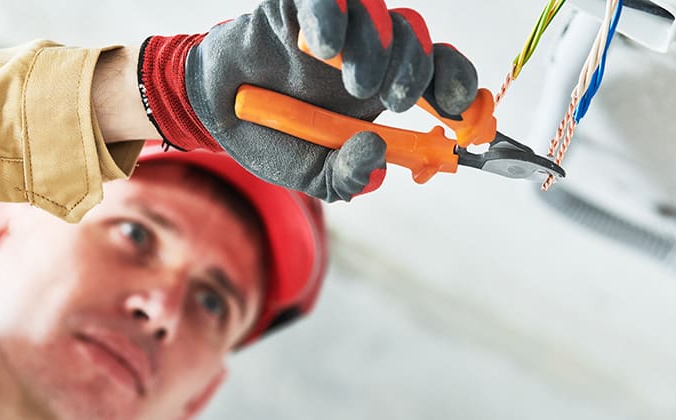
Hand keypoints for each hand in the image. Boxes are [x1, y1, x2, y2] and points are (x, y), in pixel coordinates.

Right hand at [139, 0, 477, 201]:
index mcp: (381, 91)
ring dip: (378, 47)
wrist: (214, 112)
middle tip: (395, 100)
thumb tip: (377, 157)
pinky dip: (331, 17)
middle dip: (416, 70)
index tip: (461, 113)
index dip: (457, 88)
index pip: (437, 75)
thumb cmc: (272, 135)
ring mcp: (335, 27)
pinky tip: (323, 47)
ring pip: (381, 14)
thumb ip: (347, 175)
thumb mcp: (313, 172)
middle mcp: (366, 53)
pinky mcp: (297, 6)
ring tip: (353, 82)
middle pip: (416, 40)